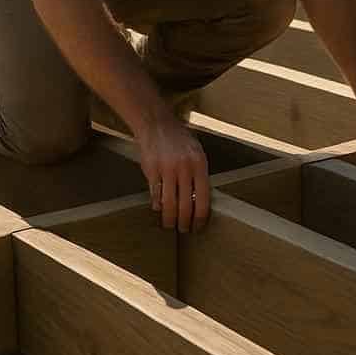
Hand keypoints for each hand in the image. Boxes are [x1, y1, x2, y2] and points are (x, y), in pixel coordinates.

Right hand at [136, 117, 210, 232]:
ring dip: (170, 219)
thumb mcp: (197, 153)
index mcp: (199, 165)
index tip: (199, 227)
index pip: (203, 199)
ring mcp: (167, 169)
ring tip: (170, 225)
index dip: (201, 217)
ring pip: (169, 204)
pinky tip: (159, 210)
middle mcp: (184, 168)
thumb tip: (200, 201)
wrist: (157, 124)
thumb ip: (199, 175)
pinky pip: (155, 195)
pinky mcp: (152, 170)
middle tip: (184, 230)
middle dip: (185, 223)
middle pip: (186, 205)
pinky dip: (157, 206)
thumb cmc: (179, 139)